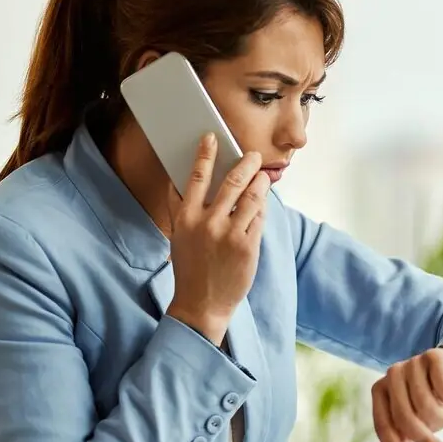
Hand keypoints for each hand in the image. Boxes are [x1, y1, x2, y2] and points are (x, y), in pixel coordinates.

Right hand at [165, 133, 269, 345]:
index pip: (197, 177)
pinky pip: (259, 218)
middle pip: (231, 182)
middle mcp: (208, 223)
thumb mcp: (179, 236)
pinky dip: (262, 207)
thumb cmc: (190, 267)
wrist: (201, 304)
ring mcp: (230, 235)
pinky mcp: (248, 246)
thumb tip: (180, 182)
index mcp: (186, 217)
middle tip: (254, 155)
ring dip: (260, 183)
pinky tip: (262, 201)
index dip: (206, 154)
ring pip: (251, 198)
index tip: (212, 138)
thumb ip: (181, 209)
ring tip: (263, 176)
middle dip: (246, 164)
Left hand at [372, 348, 442, 441]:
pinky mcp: (434, 356)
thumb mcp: (418, 422)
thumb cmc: (435, 400)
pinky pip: (441, 387)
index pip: (383, 422)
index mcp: (382, 390)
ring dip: (439, 415)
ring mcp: (413, 362)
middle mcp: (393, 374)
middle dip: (422, 436)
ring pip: (424, 403)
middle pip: (403, 416)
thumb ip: (401, 436)